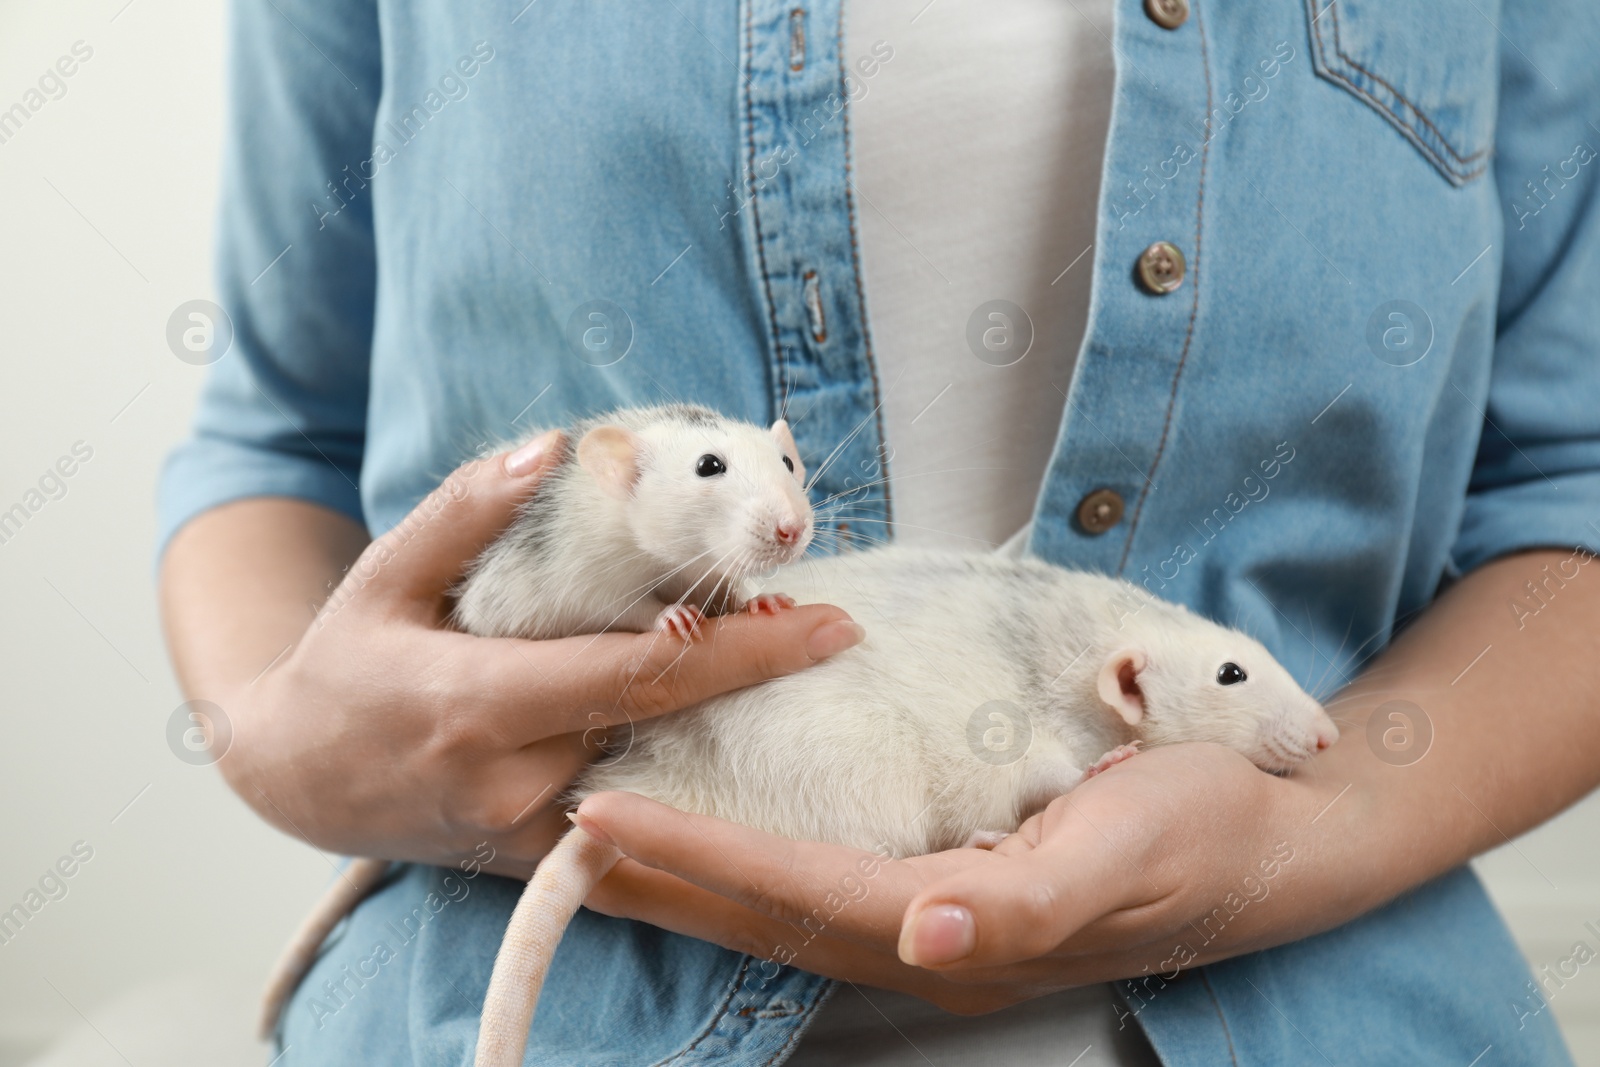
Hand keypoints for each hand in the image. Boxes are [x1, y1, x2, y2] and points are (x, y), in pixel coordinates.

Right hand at [199, 434, 864, 877]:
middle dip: (754, 677)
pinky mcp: (532, 856)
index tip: (823, 622)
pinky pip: (629, 822)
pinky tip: (733, 754)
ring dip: (725, 725)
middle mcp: (511, 778)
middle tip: (831, 629)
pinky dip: (684, 787)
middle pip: (666, 723)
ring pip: (654, 774)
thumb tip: (548, 445)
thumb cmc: (344, 665)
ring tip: (790, 667)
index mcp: (478, 703)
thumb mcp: (384, 575)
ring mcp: (525, 829)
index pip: (639, 674)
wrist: (293, 781)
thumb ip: (463, 511)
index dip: (739, 650)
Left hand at [575, 743, 1345, 1012]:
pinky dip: (758, 855)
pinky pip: (831, 874)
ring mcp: (942, 918)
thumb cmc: (1208, 828)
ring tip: (608, 842)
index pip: (798, 894)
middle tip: (561, 837)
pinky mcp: (957, 882)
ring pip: (789, 901)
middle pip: (770, 913)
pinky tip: (726, 831)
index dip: (696, 861)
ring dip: (694, 875)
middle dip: (661, 879)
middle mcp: (933, 937)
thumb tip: (924, 932)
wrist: (1278, 832)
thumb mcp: (1128, 856)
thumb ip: (1024, 907)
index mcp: (962, 931)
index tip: (601, 822)